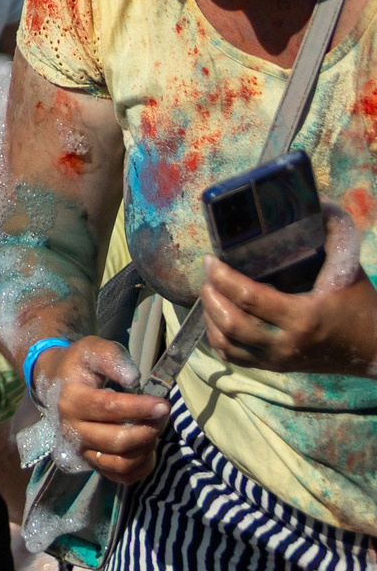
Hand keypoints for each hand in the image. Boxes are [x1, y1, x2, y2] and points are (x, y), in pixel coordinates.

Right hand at [42, 336, 169, 486]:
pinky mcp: (91, 463)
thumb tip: (133, 378)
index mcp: (71, 400)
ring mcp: (80, 449)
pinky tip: (146, 447)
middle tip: (161, 416)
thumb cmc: (79, 365)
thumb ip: (112, 358)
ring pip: (120, 463)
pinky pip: (122, 476)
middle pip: (116, 440)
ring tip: (152, 429)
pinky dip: (141, 466)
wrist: (58, 382)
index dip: (139, 408)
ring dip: (145, 448)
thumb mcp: (92, 349)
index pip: (109, 408)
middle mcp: (71, 429)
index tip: (162, 404)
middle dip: (147, 430)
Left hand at [199, 211, 376, 376]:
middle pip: (231, 324)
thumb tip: (317, 202)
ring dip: (210, 316)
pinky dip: (218, 338)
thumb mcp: (347, 271)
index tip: (209, 259)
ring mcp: (280, 359)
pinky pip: (235, 358)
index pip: (250, 298)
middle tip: (208, 274)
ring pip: (227, 344)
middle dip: (211, 295)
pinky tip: (217, 318)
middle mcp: (287, 342)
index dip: (223, 277)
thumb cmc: (361, 306)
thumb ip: (329, 239)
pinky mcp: (278, 368)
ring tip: (210, 292)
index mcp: (304, 316)